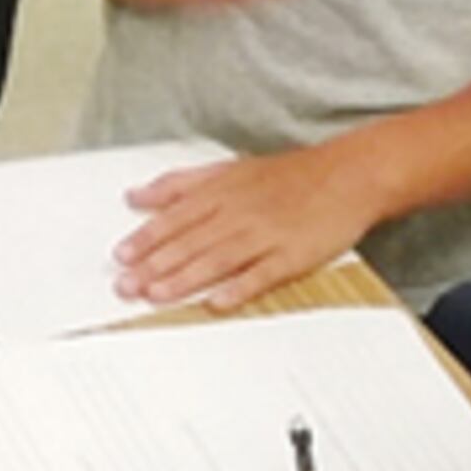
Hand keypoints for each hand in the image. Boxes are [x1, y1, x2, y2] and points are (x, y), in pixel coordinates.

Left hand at [117, 145, 384, 307]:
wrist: (350, 174)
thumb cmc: (288, 176)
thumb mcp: (229, 168)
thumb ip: (180, 184)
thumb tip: (136, 196)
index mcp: (222, 191)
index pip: (176, 217)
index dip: (146, 238)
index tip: (121, 256)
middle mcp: (240, 212)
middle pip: (190, 241)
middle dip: (154, 265)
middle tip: (126, 285)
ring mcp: (266, 234)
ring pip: (218, 258)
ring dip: (185, 278)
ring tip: (156, 295)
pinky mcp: (293, 255)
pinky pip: (262, 274)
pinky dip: (239, 288)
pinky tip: (217, 302)